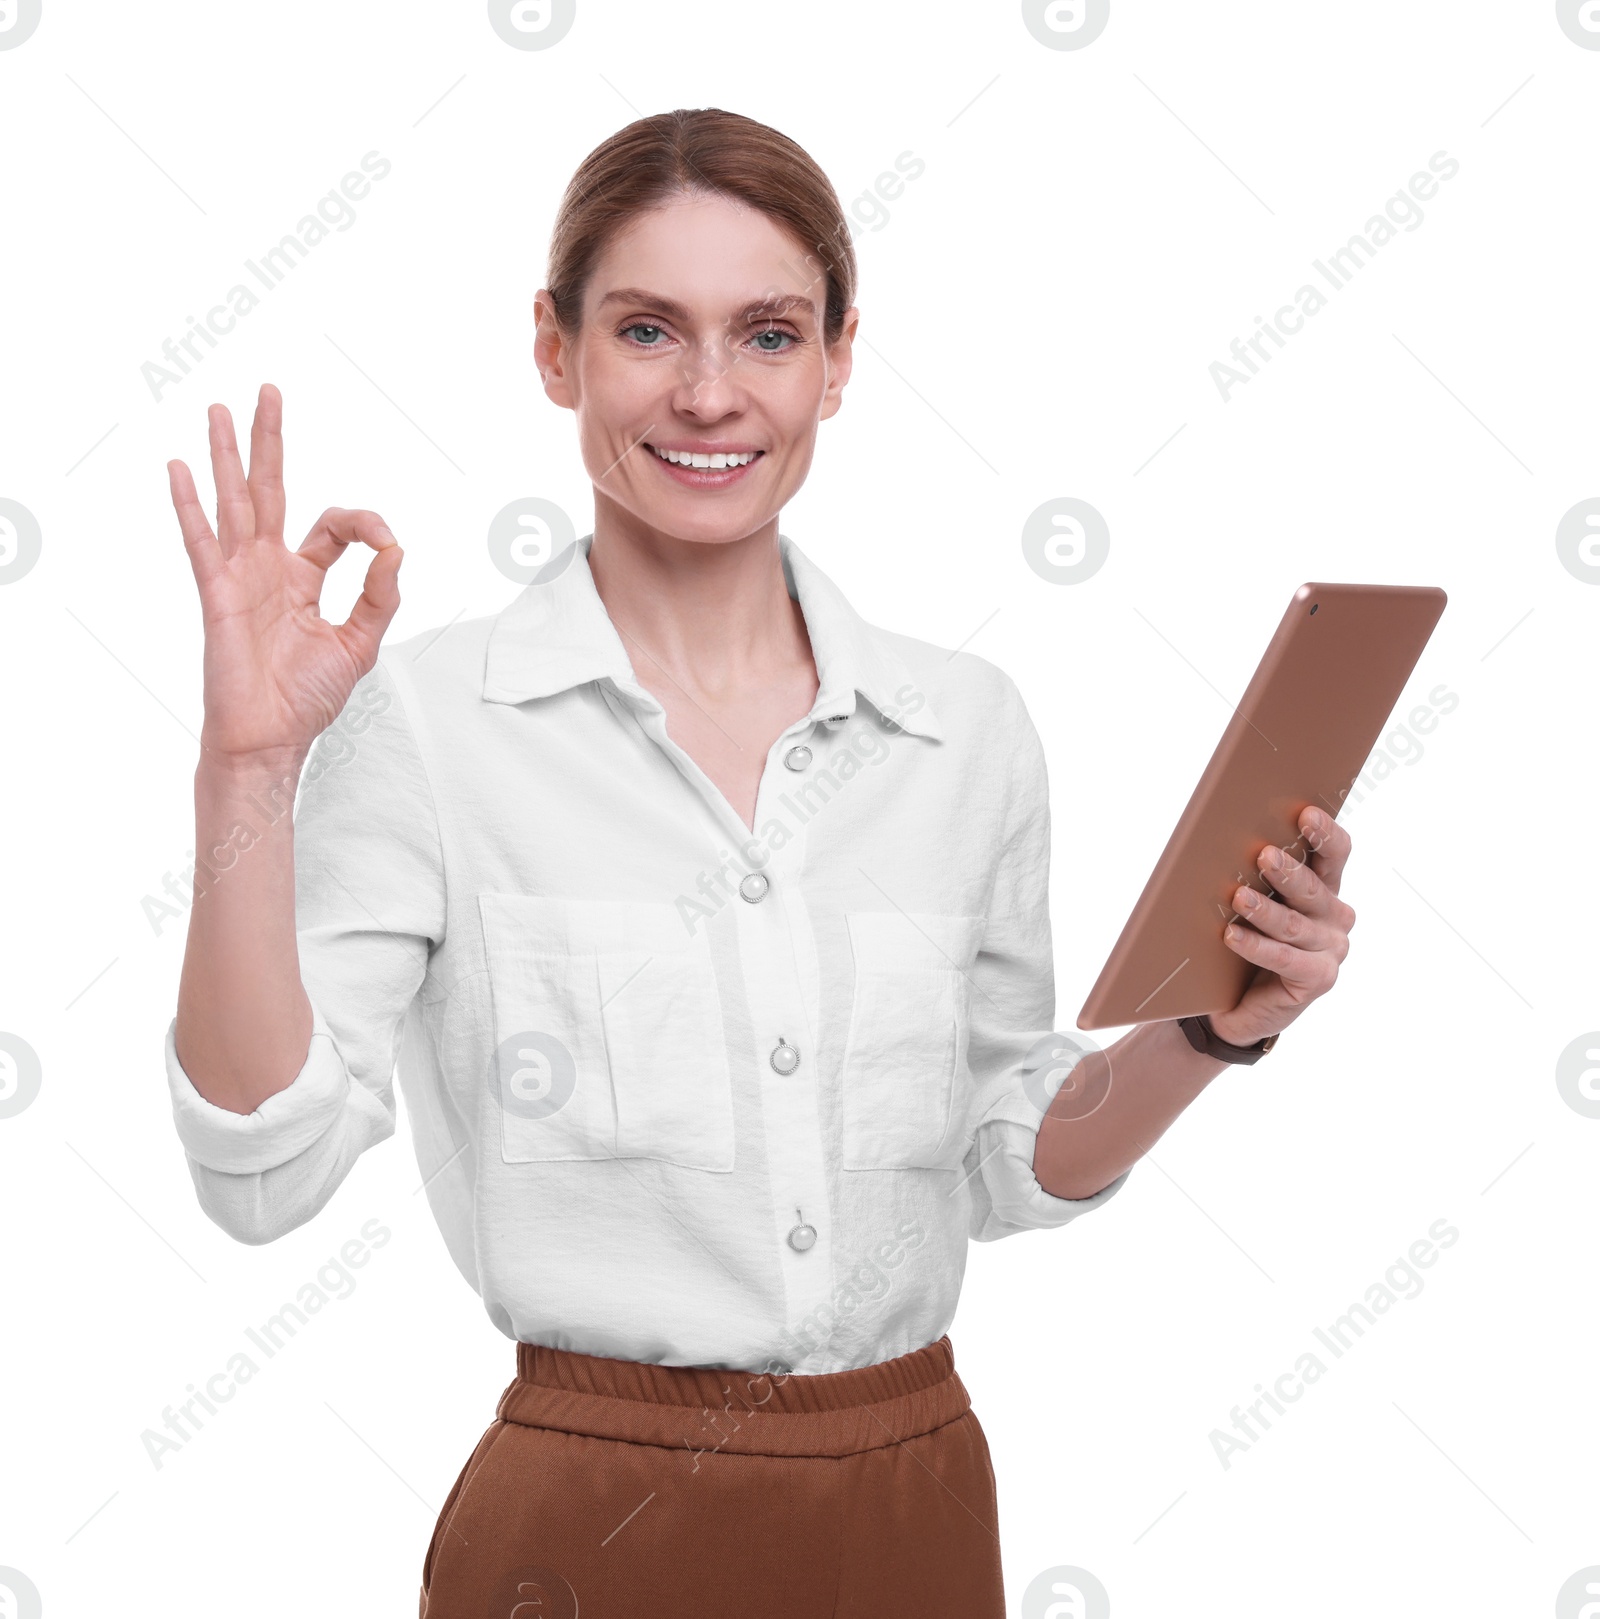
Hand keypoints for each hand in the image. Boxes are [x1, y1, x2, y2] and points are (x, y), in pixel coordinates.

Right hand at [167, 383, 403, 767]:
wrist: (271, 739)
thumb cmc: (307, 699)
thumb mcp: (359, 645)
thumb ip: (379, 598)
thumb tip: (397, 552)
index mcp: (304, 579)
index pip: (333, 528)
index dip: (365, 526)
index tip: (387, 546)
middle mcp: (269, 569)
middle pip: (270, 491)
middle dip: (270, 441)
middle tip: (267, 391)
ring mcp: (240, 578)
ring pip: (234, 502)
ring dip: (227, 455)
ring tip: (219, 409)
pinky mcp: (218, 595)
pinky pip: (201, 542)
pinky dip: (190, 505)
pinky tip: (179, 468)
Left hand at [1207, 807, 1355, 1046]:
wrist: (1233, 1003)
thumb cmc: (1240, 942)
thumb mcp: (1250, 903)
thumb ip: (1253, 875)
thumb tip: (1225, 836)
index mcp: (1323, 888)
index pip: (1335, 854)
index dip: (1324, 834)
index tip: (1306, 814)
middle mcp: (1334, 917)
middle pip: (1312, 888)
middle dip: (1288, 871)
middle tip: (1263, 855)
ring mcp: (1330, 950)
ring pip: (1294, 925)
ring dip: (1264, 910)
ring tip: (1237, 897)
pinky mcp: (1318, 979)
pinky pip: (1285, 959)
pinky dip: (1256, 946)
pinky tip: (1232, 935)